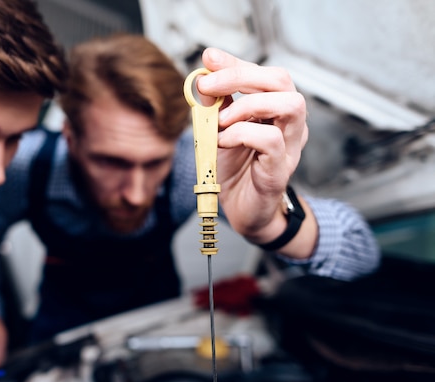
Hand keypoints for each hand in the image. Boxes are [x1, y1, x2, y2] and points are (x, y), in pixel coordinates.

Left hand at [197, 48, 316, 256]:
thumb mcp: (217, 131)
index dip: (236, 62)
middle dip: (241, 75)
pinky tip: (223, 142)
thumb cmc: (233, 170)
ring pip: (290, 104)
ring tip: (221, 120)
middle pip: (281, 80)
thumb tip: (203, 75)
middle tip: (209, 85)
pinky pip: (271, 140)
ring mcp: (290, 146)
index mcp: (274, 110)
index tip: (209, 59)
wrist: (240, 210)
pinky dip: (241, 134)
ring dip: (248, 105)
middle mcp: (289, 124)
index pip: (264, 74)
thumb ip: (214, 105)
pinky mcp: (281, 169)